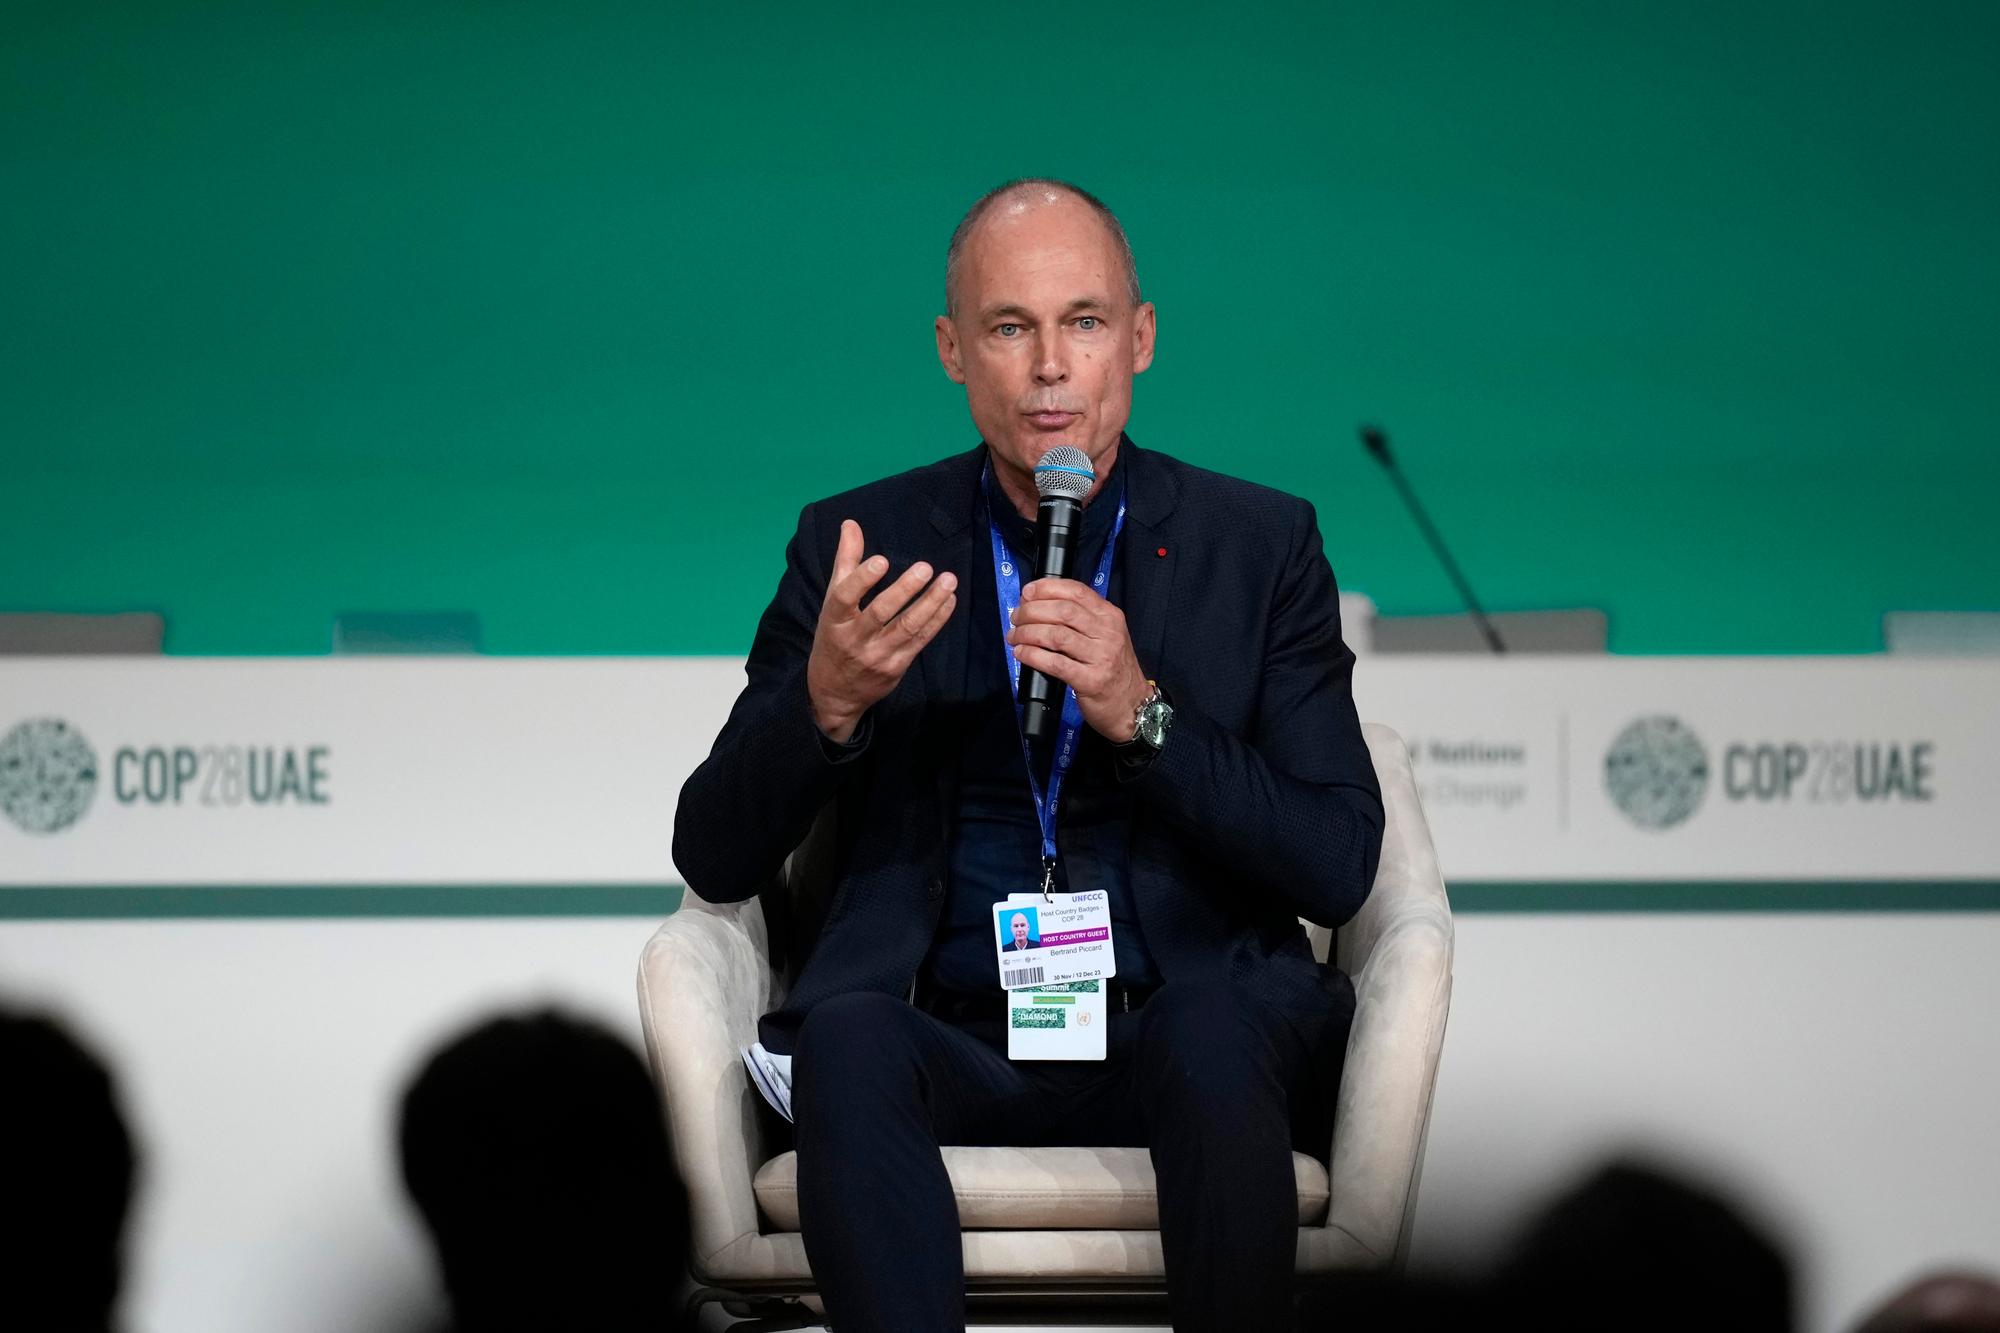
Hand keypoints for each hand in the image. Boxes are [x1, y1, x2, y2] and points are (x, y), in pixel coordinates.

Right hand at [807, 519, 957, 740]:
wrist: (834, 692)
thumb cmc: (834, 638)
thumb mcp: (832, 602)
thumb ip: (845, 562)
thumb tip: (850, 524)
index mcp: (835, 620)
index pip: (845, 597)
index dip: (862, 579)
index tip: (881, 560)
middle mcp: (855, 638)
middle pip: (881, 613)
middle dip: (905, 590)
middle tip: (925, 567)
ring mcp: (877, 655)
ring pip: (907, 627)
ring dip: (930, 603)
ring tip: (948, 581)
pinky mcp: (897, 666)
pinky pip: (920, 640)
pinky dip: (936, 620)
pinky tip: (949, 601)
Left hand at [1005, 578, 1150, 741]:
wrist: (1132, 705)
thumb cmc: (1113, 669)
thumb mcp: (1105, 635)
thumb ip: (1079, 619)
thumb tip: (1038, 603)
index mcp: (1110, 616)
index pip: (1076, 591)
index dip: (1047, 588)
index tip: (1027, 592)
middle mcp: (1108, 633)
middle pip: (1063, 611)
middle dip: (1032, 611)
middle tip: (1016, 618)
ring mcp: (1101, 657)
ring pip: (1056, 635)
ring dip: (1028, 633)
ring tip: (1015, 636)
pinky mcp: (1090, 680)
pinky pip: (1055, 663)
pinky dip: (1033, 656)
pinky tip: (1022, 653)